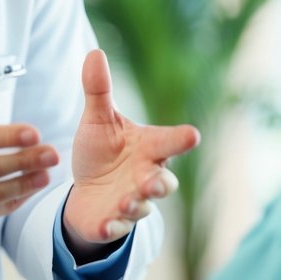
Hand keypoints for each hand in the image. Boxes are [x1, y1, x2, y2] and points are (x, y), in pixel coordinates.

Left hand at [63, 49, 199, 259]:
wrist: (87, 192)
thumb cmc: (101, 151)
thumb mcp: (98, 120)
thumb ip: (98, 90)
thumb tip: (95, 52)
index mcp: (147, 148)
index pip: (169, 142)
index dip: (181, 139)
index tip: (192, 135)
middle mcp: (145, 176)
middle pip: (163, 182)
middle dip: (160, 183)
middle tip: (153, 181)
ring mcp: (132, 201)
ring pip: (143, 206)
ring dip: (136, 204)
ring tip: (127, 200)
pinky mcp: (114, 222)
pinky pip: (117, 227)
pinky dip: (113, 227)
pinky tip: (106, 224)